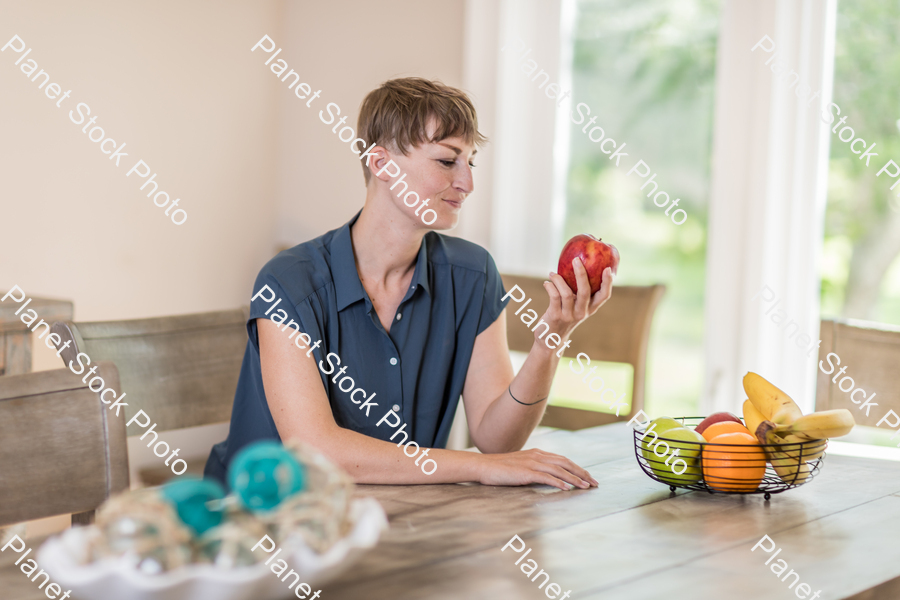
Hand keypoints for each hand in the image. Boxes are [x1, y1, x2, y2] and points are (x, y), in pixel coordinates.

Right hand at [476, 448, 598, 489]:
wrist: (483, 466)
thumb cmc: (500, 469)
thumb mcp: (521, 466)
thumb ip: (534, 468)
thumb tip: (547, 477)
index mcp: (537, 453)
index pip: (563, 459)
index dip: (577, 468)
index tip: (588, 477)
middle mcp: (537, 455)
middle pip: (565, 463)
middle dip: (582, 473)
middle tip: (594, 483)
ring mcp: (532, 463)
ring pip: (559, 470)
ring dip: (574, 479)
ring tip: (586, 487)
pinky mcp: (526, 472)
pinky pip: (546, 477)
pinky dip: (559, 482)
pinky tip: (567, 488)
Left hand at [538, 258, 612, 342]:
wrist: (550, 340)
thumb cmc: (564, 317)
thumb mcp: (576, 308)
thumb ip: (579, 293)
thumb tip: (578, 266)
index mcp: (590, 309)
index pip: (604, 296)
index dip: (608, 282)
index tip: (608, 269)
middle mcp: (581, 312)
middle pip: (585, 291)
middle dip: (581, 274)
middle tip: (576, 260)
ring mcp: (568, 315)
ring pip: (566, 293)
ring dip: (558, 279)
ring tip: (552, 274)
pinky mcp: (555, 316)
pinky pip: (553, 296)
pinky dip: (550, 286)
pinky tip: (547, 283)